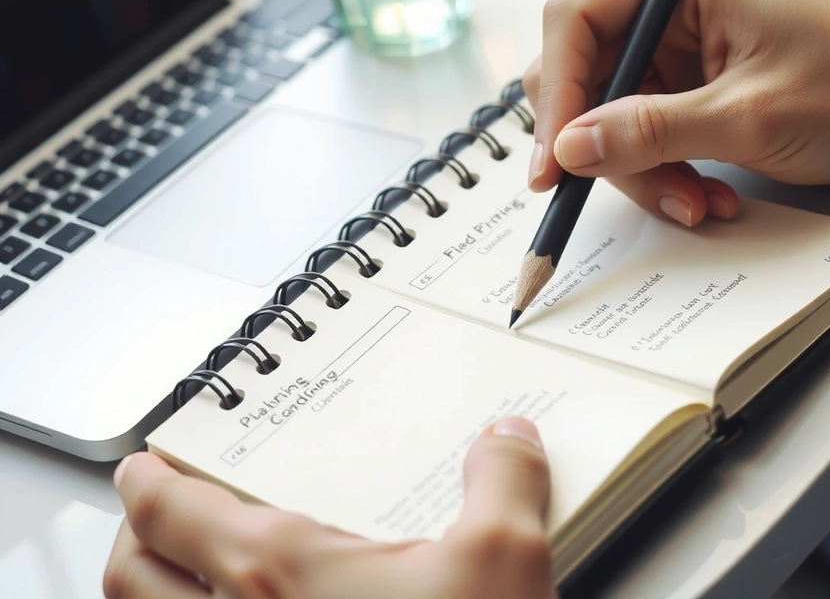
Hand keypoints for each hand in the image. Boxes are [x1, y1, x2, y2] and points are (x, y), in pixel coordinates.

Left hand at [104, 417, 556, 598]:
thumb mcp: (504, 562)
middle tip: (155, 512)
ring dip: (154, 593)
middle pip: (131, 575)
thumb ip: (503, 482)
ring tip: (191, 574)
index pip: (169, 511)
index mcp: (276, 574)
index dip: (147, 479)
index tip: (146, 464)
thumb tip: (506, 438)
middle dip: (134, 534)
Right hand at [524, 0, 829, 225]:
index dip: (556, 95)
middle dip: (603, 145)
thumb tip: (571, 149)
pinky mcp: (691, 99)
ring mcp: (679, 60)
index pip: (577, 24)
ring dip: (643, 174)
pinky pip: (647, 143)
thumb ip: (650, 131)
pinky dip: (666, 178)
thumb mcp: (746, 116)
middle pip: (585, 78)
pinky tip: (706, 197)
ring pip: (612, 122)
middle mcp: (671, 17)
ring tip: (693, 203)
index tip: (554, 161)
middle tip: (621, 189)